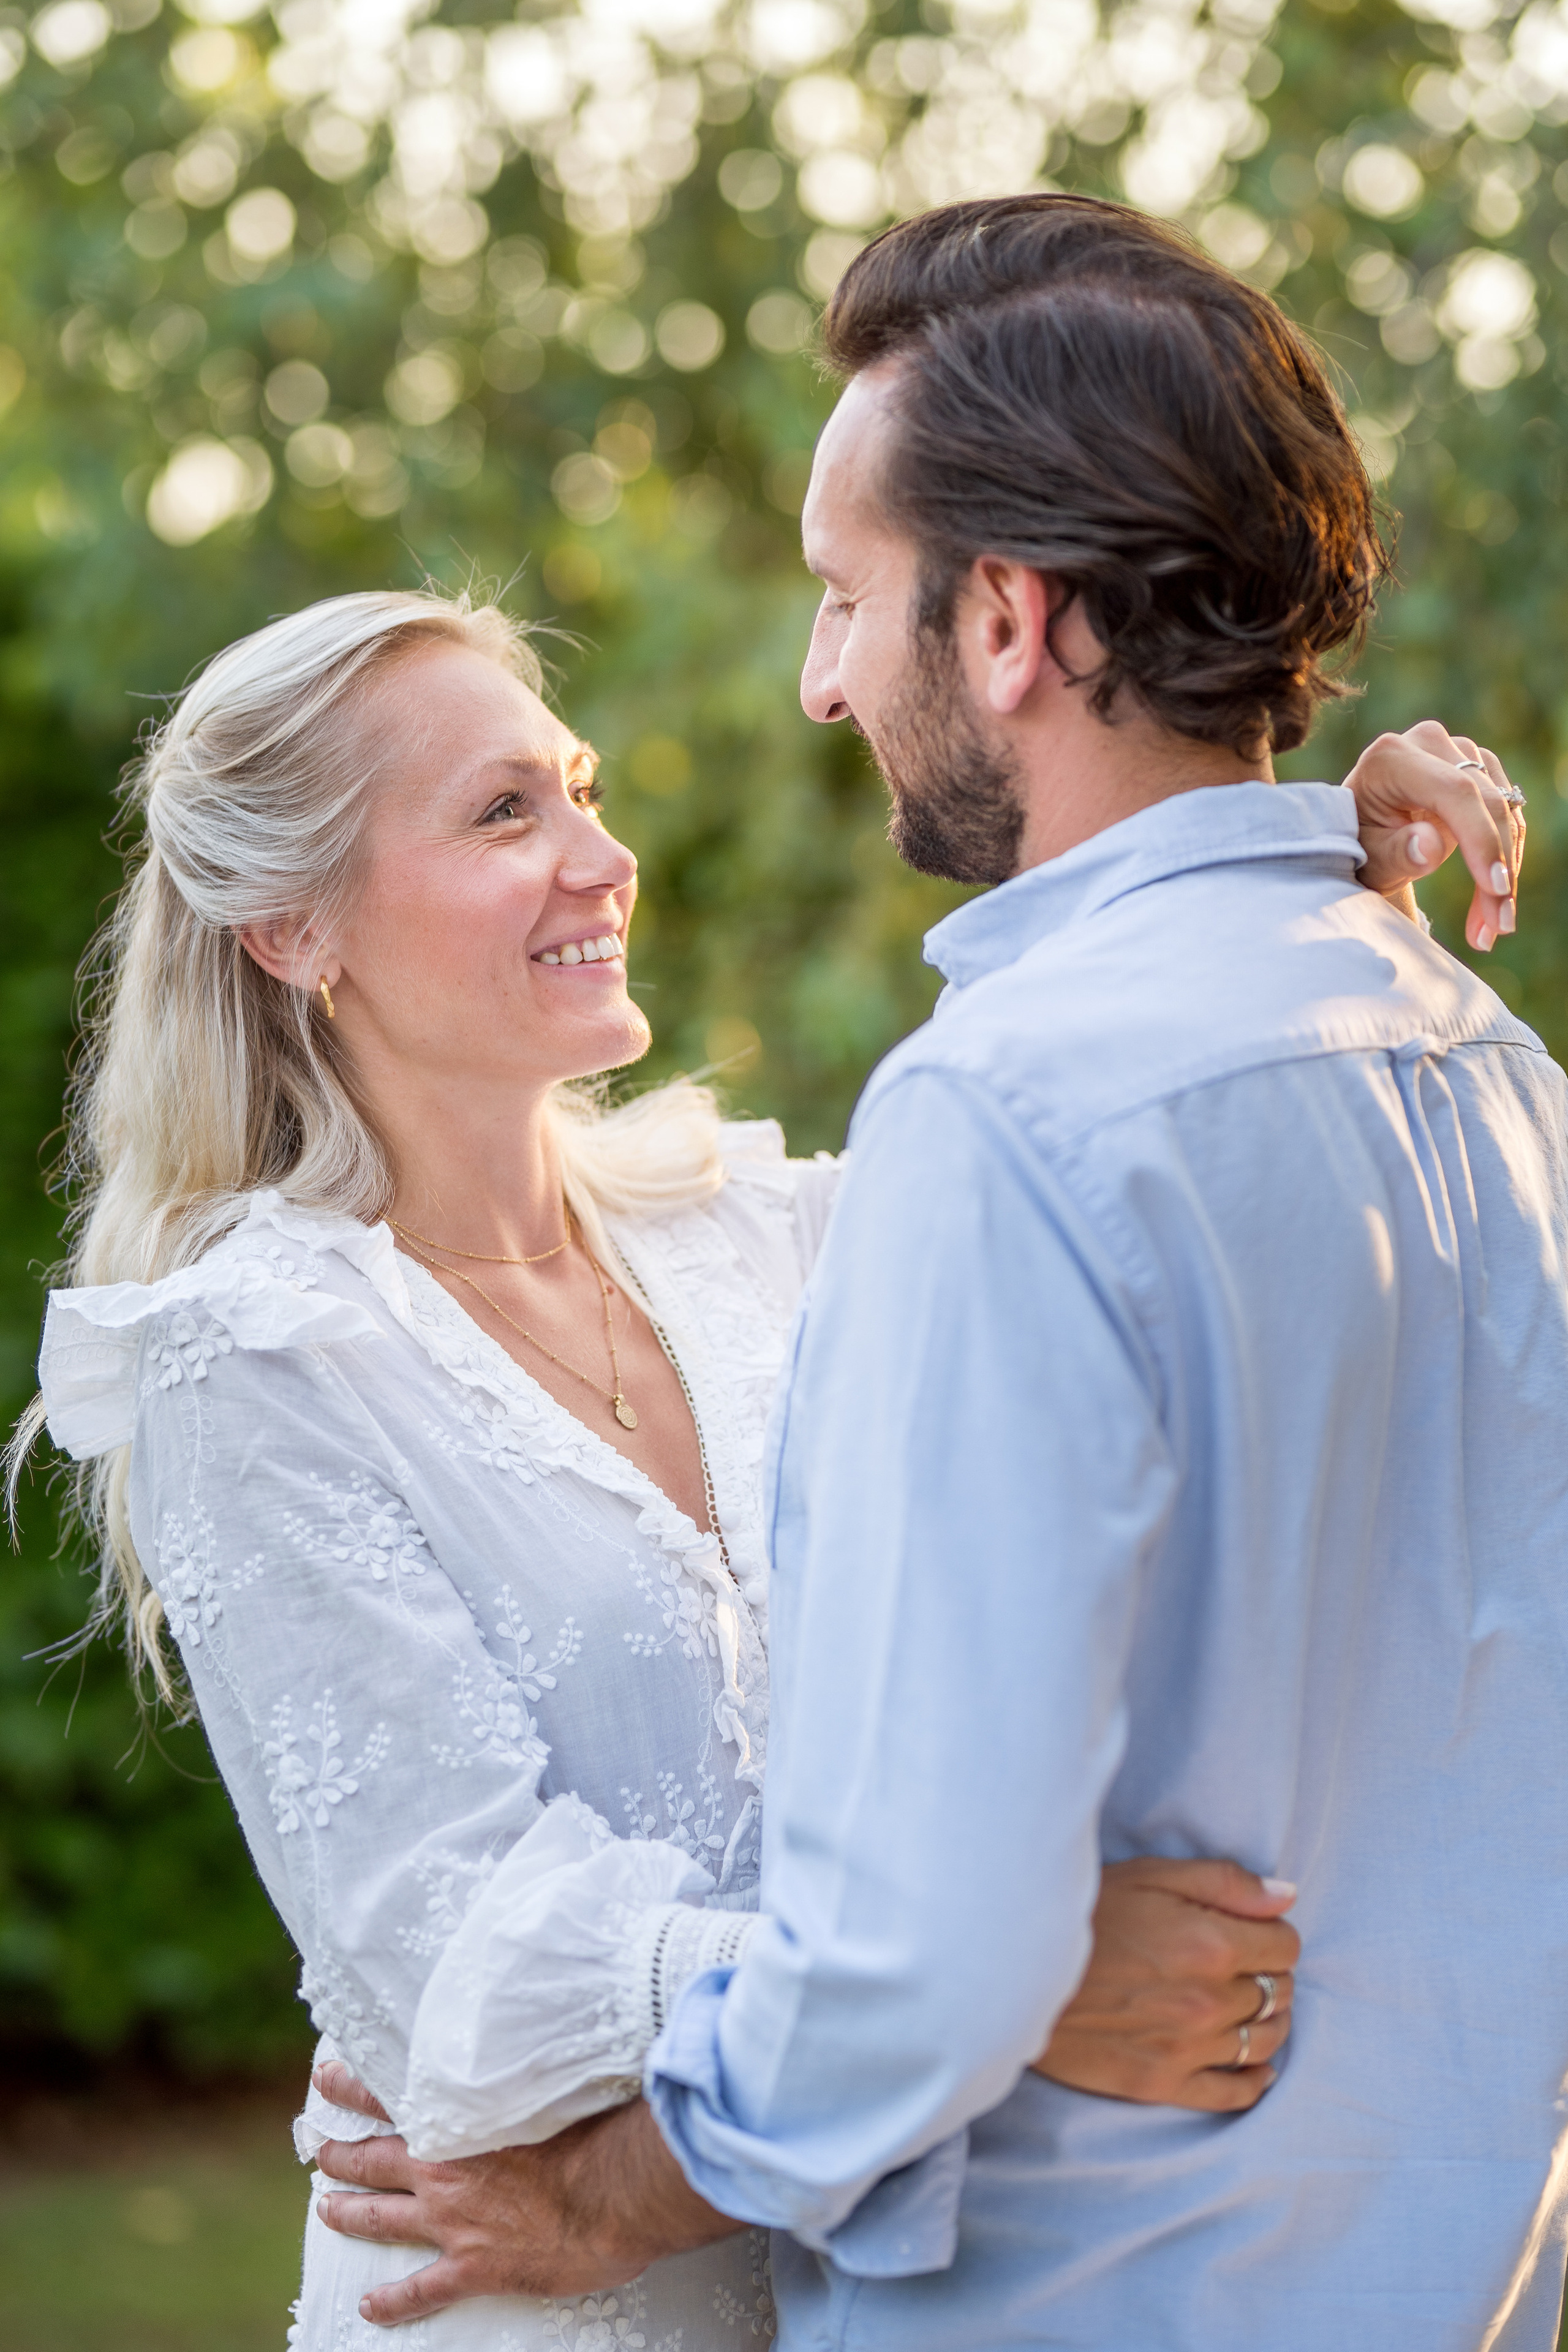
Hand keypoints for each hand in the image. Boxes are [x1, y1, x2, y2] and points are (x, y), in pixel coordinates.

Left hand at [315, 2096, 740, 2325]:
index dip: (350, 2087)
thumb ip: (521, 2066)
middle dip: (340, 2155)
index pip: (389, 2095)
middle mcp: (445, 2169)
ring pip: (382, 2218)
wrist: (614, 2192)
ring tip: (326, 2209)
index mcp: (459, 2119)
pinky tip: (373, 2307)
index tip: (325, 2077)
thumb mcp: (551, 2078)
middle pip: (374, 2160)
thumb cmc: (595, 2128)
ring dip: (349, 2213)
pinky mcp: (474, 2267)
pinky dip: (392, 2301)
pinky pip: (420, 2290)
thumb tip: (526, 2034)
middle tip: (319, 2149)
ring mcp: (454, 2222)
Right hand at [1033, 1857, 1298, 2112]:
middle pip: (1279, 1992)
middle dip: (1270, 1975)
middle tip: (1244, 1966)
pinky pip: (1235, 2093)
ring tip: (1250, 2008)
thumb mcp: (1150, 1876)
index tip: (1253, 1933)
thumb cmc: (1084, 1914)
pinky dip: (1254, 2080)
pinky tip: (1253, 2066)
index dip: (1273, 1935)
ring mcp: (1188, 2048)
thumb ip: (1225, 1883)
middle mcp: (1209, 2001)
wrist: (1018, 1971)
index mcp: (1211, 1944)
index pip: (1285, 1946)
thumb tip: (1286, 1897)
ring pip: (1265, 2041)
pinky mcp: (1163, 2084)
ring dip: (1269, 2022)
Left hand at [1343, 722, 1525, 951]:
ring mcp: (1457, 751)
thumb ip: (1395, 852)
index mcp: (1390, 757)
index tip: (1495, 888)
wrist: (1358, 836)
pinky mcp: (1478, 767)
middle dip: (1498, 867)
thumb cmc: (1355, 848)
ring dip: (1507, 869)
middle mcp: (1428, 743)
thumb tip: (1430, 846)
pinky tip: (1496, 899)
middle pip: (1484, 801)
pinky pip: (1508, 812)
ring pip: (1504, 809)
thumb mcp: (1366, 859)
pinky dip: (1507, 857)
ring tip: (1493, 925)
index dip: (1480, 839)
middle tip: (1499, 925)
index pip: (1453, 792)